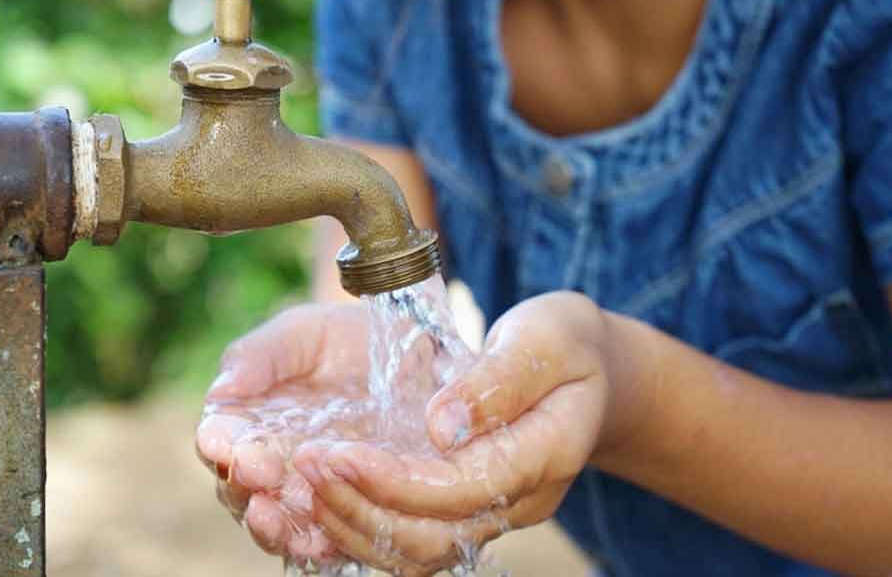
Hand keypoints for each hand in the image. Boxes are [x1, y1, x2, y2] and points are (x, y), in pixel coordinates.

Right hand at [195, 303, 378, 562]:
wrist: (410, 352)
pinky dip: (317, 544)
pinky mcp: (345, 509)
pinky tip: (321, 542)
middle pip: (239, 488)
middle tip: (262, 478)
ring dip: (273, 526)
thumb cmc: (344, 338)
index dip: (222, 446)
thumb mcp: (303, 333)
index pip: (219, 440)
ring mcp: (305, 491)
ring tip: (278, 519)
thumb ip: (261, 355)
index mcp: (246, 419)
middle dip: (245, 488)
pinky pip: (324, 538)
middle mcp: (268, 462)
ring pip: (275, 522)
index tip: (235, 447)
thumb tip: (222, 389)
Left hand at [290, 292, 655, 575]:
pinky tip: (321, 496)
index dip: (396, 481)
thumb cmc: (567, 344)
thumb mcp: (546, 339)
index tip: (340, 452)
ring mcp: (493, 512)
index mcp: (545, 454)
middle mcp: (518, 499)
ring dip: (352, 523)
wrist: (590, 372)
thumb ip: (498, 381)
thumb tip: (440, 426)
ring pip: (416, 552)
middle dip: (360, 508)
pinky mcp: (466, 509)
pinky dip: (362, 525)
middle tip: (306, 466)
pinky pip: (410, 539)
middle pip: (431, 536)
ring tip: (302, 481)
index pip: (463, 488)